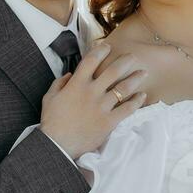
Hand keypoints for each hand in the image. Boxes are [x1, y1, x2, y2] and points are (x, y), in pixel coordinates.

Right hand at [40, 43, 147, 157]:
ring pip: (124, 88)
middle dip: (125, 61)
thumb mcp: (49, 98)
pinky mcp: (109, 121)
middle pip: (113, 71)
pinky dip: (136, 101)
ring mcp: (102, 106)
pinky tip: (142, 96)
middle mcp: (91, 92)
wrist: (58, 145)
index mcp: (76, 84)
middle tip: (133, 57)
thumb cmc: (51, 122)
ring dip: (135, 78)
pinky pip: (127, 109)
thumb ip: (60, 83)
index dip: (101, 50)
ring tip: (143, 73)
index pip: (91, 60)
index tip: (108, 47)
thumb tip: (70, 74)